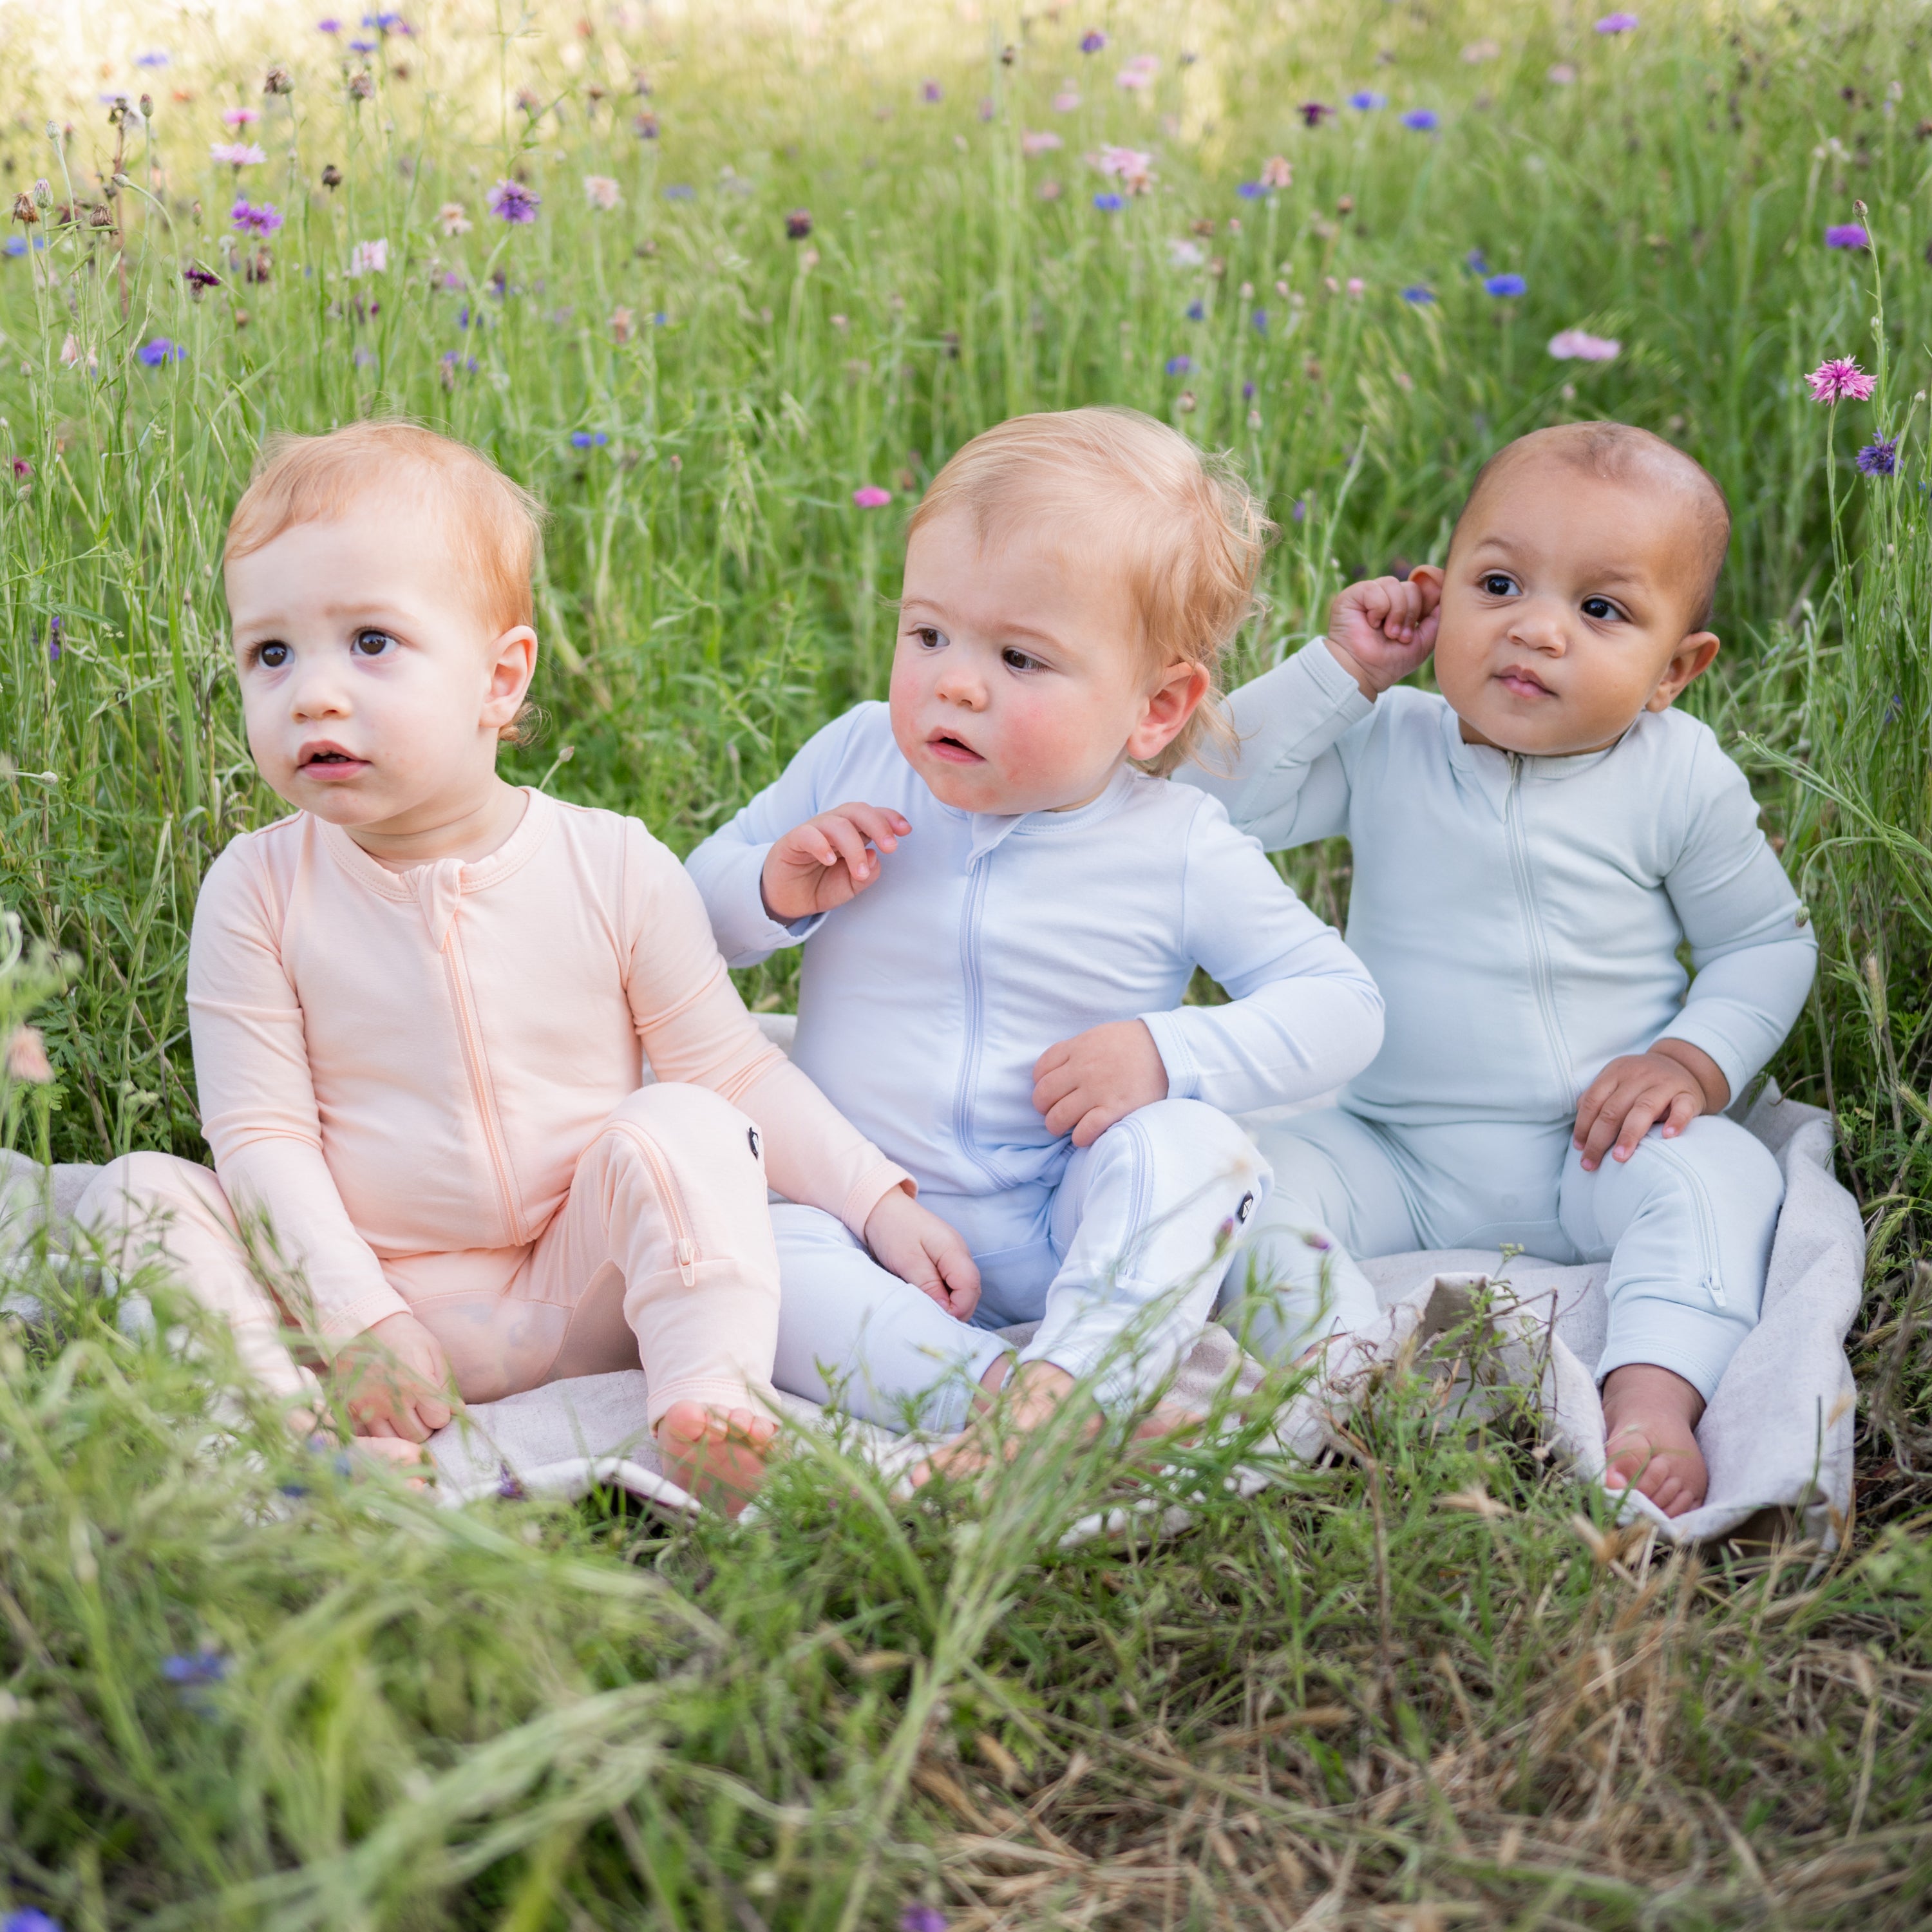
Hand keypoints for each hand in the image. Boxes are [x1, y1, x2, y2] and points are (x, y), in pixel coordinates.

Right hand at [334, 1310, 457, 1441]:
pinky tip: (385, 1417)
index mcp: (416, 1383)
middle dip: (424, 1426)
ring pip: (393, 1440)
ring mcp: (369, 1406)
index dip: (440, 1414)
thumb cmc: (405, 1336)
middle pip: (417, 1436)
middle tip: (420, 1411)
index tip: (435, 1404)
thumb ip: (446, 1383)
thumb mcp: (433, 1351)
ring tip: (403, 1414)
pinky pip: (370, 1435)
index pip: (438, 1421)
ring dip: (402, 1431)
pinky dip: (380, 1431)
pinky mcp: (350, 1408)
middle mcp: (392, 1400)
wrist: (364, 1324)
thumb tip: (458, 1411)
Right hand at [760, 802, 910, 922]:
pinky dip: (820, 844)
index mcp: (851, 832)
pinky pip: (807, 834)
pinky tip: (829, 861)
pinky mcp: (791, 841)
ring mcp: (812, 831)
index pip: (872, 815)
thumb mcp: (851, 886)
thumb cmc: (821, 886)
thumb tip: (875, 856)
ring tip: (859, 872)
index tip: (906, 831)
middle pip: (857, 811)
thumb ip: (867, 874)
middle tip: (891, 847)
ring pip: (836, 823)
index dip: (889, 818)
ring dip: (853, 846)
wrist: (787, 901)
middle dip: (878, 825)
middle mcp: (833, 826)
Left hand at [864, 1185, 980, 1319]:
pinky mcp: (944, 1259)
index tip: (938, 1320)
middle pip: (972, 1290)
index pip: (970, 1287)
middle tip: (933, 1321)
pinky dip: (946, 1296)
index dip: (958, 1309)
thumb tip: (945, 1311)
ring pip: (964, 1288)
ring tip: (931, 1313)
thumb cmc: (892, 1230)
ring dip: (952, 1304)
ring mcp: (954, 1256)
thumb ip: (929, 1285)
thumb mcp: (907, 1261)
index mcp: (954, 1250)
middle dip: (958, 1310)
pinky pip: (953, 1283)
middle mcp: (960, 1253)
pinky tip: (930, 1301)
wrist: (881, 1207)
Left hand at [1032, 1020, 1168, 1147]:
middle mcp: (1083, 1069)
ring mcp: (1098, 1090)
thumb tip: (1057, 1069)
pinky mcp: (1115, 1109)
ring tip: (1064, 1127)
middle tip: (1053, 1112)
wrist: (1168, 1050)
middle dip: (1043, 1108)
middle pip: (1044, 1095)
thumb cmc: (1133, 1044)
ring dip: (1056, 1126)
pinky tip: (1084, 1135)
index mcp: (1078, 1048)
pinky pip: (1085, 1130)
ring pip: (1058, 1117)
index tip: (1049, 1092)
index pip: (1041, 1069)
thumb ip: (1076, 1050)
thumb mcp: (1099, 1036)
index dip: (1040, 1084)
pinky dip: (1079, 1137)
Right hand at [1325, 570, 1441, 697]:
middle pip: (1411, 587)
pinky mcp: (1354, 594)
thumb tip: (1443, 592)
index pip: (1422, 588)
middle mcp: (1387, 598)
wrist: (1364, 673)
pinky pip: (1375, 588)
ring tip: (1387, 633)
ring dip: (1395, 613)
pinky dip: (1378, 609)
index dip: (1425, 603)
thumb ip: (1436, 618)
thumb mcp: (1424, 641)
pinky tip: (1371, 624)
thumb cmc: (1391, 662)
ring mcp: (1370, 594)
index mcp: (1403, 606)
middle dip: (1410, 614)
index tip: (1417, 626)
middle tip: (1399, 637)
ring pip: (1395, 585)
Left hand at [1572, 1040, 1727, 1172]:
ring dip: (1629, 1134)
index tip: (1579, 1148)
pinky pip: (1682, 1107)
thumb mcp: (1617, 1081)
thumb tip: (1580, 1131)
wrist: (1683, 1064)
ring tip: (1619, 1157)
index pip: (1593, 1100)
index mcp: (1616, 1073)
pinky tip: (1667, 1136)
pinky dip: (1675, 1121)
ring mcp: (1664, 1084)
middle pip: (1613, 1109)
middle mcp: (1638, 1076)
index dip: (1583, 1125)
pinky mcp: (1688, 1094)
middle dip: (1599, 1139)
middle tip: (1591, 1163)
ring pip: (1644, 1108)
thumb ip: (1599, 1099)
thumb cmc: (1642, 1082)